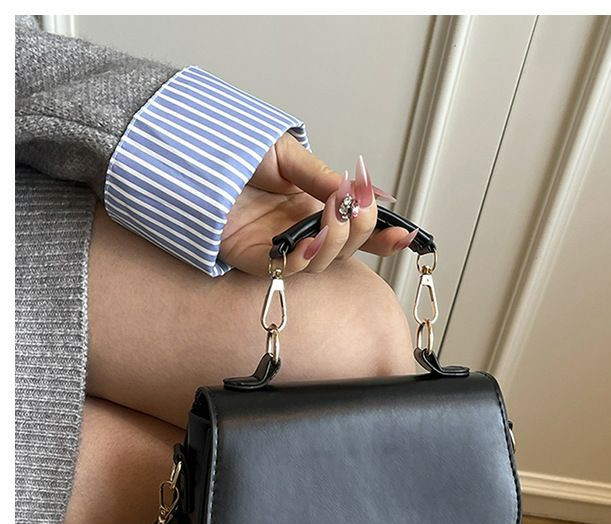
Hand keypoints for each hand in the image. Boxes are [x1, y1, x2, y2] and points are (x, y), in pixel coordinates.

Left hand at [219, 134, 415, 275]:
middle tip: (357, 204)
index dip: (381, 238)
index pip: (354, 232)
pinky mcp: (253, 260)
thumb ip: (322, 177)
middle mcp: (298, 231)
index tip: (404, 234)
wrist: (190, 155)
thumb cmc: (230, 153)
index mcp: (311, 207)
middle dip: (362, 230)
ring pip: (322, 262)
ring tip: (334, 212)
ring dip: (336, 240)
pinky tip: (312, 237)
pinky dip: (305, 255)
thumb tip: (356, 191)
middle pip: (345, 250)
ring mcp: (277, 247)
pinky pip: (288, 268)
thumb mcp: (288, 156)